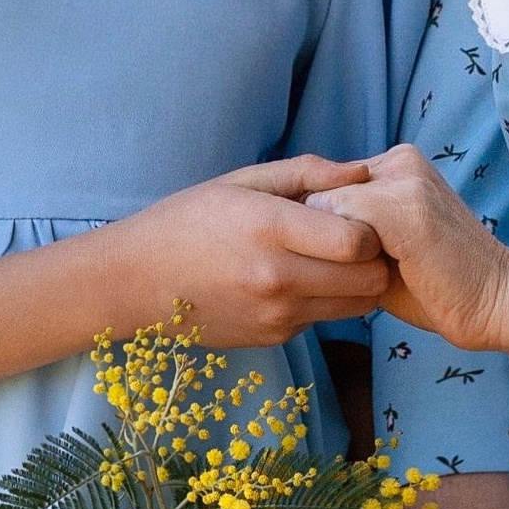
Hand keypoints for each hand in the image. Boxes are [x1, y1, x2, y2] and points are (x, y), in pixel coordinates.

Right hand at [114, 158, 393, 348]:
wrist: (134, 283)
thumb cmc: (188, 221)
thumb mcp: (242, 180)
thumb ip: (307, 173)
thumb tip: (362, 170)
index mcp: (271, 229)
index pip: (359, 242)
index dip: (369, 227)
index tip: (353, 213)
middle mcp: (278, 280)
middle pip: (370, 281)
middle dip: (373, 259)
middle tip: (353, 238)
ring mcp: (278, 315)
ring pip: (357, 306)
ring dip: (355, 283)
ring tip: (329, 259)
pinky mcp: (274, 337)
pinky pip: (324, 318)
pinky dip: (324, 300)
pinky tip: (296, 280)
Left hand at [310, 147, 508, 353]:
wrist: (494, 300)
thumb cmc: (434, 287)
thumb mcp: (382, 249)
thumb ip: (346, 231)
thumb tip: (289, 237)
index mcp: (398, 164)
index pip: (326, 186)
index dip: (313, 229)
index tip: (319, 262)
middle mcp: (401, 159)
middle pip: (319, 192)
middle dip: (315, 235)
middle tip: (330, 273)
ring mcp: (405, 177)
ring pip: (326, 207)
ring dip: (326, 249)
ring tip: (350, 279)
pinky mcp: (405, 204)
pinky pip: (340, 219)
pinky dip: (339, 254)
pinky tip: (364, 280)